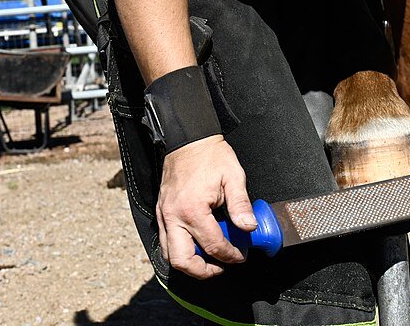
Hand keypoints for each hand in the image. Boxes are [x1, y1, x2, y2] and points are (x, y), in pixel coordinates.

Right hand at [156, 135, 255, 278]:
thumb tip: (249, 228)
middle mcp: (173, 216)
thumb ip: (241, 204)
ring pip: (169, 255)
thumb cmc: (210, 155)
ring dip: (190, 263)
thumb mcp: (233, 176)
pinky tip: (197, 243)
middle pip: (183, 261)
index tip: (241, 254)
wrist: (187, 139)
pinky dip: (181, 249)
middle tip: (222, 266)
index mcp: (193, 210)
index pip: (214, 246)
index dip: (231, 255)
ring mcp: (163, 215)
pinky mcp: (160, 212)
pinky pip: (165, 241)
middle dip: (204, 270)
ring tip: (210, 259)